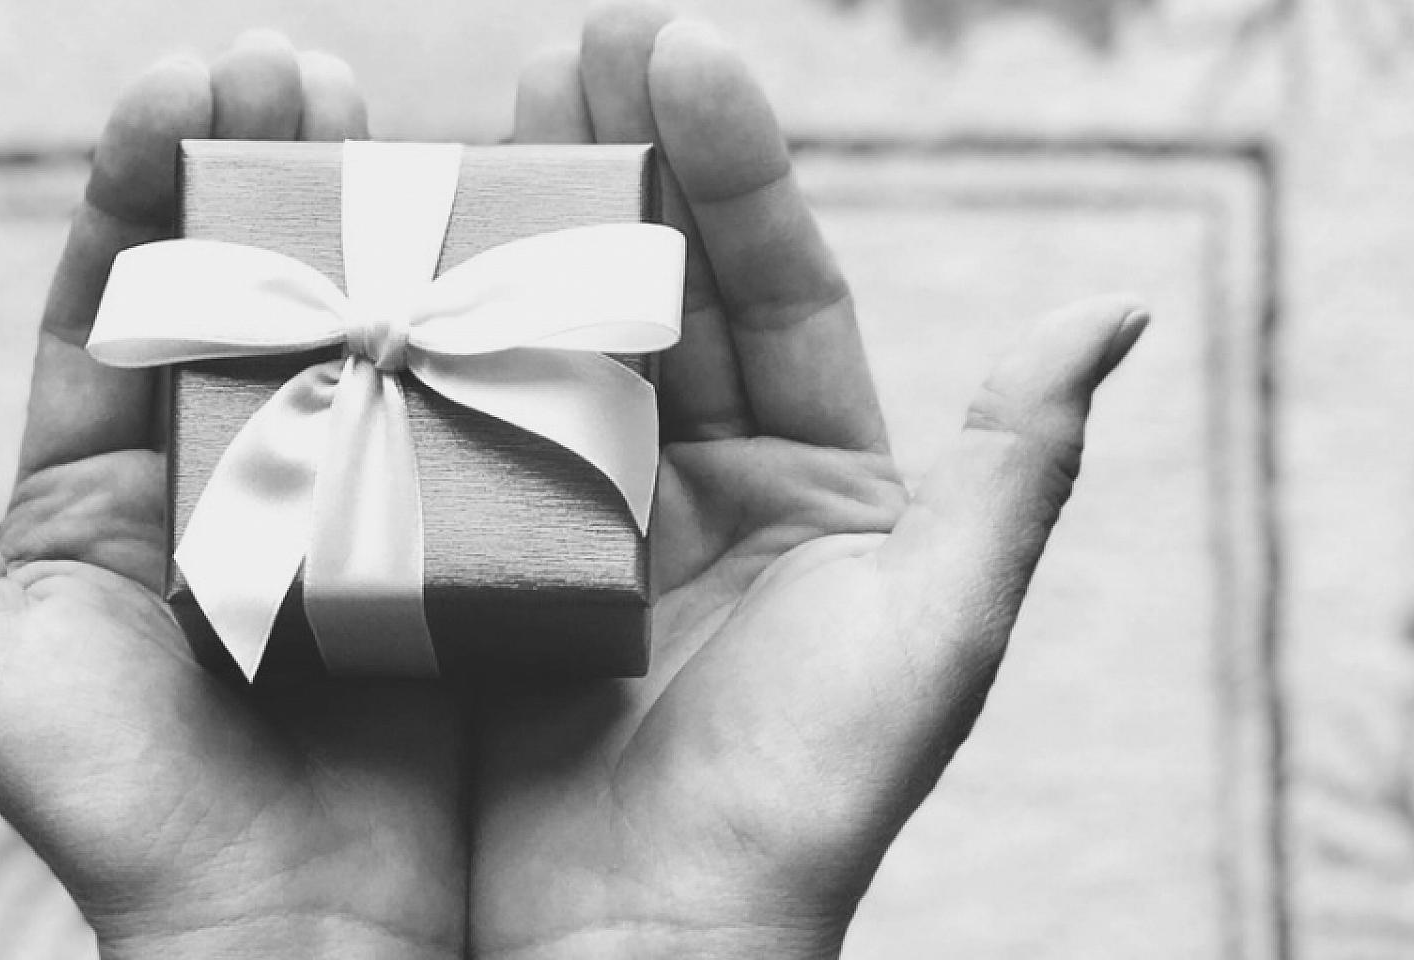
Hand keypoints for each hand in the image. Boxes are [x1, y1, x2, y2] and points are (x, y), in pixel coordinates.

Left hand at [0, 33, 465, 958]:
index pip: (113, 302)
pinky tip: (473, 238)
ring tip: (382, 114)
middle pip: (236, 292)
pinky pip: (438, 413)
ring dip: (359, 218)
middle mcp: (217, 477)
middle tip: (301, 64)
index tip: (183, 81)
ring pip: (340, 330)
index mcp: (101, 488)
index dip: (140, 188)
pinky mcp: (425, 540)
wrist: (282, 923)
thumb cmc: (110, 805)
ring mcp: (329, 501)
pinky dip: (452, 325)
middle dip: (259, 167)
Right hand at [468, 5, 1148, 957]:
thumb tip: (1111, 308)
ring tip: (485, 105)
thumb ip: (1014, 470)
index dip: (734, 171)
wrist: (638, 946)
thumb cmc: (802, 807)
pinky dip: (437, 340)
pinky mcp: (484, 561)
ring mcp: (581, 515)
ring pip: (556, 339)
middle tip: (570, 46)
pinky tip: (405, 254)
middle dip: (618, 159)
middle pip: (657, 289)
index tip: (682, 55)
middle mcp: (696, 482)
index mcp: (812, 483)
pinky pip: (463, 428)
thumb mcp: (931, 637)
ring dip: (522, 222)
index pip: (776, 292)